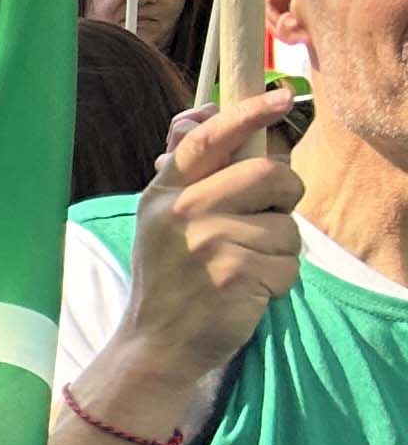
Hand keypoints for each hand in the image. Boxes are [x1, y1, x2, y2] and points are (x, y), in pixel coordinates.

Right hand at [117, 87, 301, 385]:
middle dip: (286, 193)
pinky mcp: (235, 275)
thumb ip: (195, 175)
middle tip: (273, 215)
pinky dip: (279, 282)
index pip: (207, 139)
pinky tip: (247, 292)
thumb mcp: (165, 222)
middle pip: (268, 174)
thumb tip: (216, 117)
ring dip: (280, 250)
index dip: (248, 113)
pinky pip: (289, 265)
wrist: (155, 346)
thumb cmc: (172, 280)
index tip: (283, 98)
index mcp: (164, 195)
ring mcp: (208, 244)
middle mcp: (182, 212)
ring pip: (286, 226)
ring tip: (245, 268)